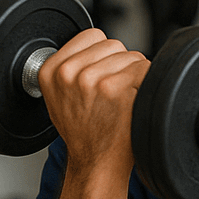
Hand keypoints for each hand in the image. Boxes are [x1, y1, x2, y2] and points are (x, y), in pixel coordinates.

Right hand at [36, 28, 149, 172]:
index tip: (103, 74)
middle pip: (115, 44)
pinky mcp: (114, 88)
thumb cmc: (84, 132)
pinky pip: (145, 69)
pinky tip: (133, 102)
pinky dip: (148, 83)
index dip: (104, 54)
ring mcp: (91, 79)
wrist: (95, 162)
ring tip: (122, 100)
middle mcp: (68, 73)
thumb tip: (100, 46)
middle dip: (121, 65)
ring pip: (132, 56)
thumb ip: (73, 67)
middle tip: (114, 94)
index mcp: (51, 70)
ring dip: (135, 76)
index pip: (91, 36)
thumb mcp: (61, 96)